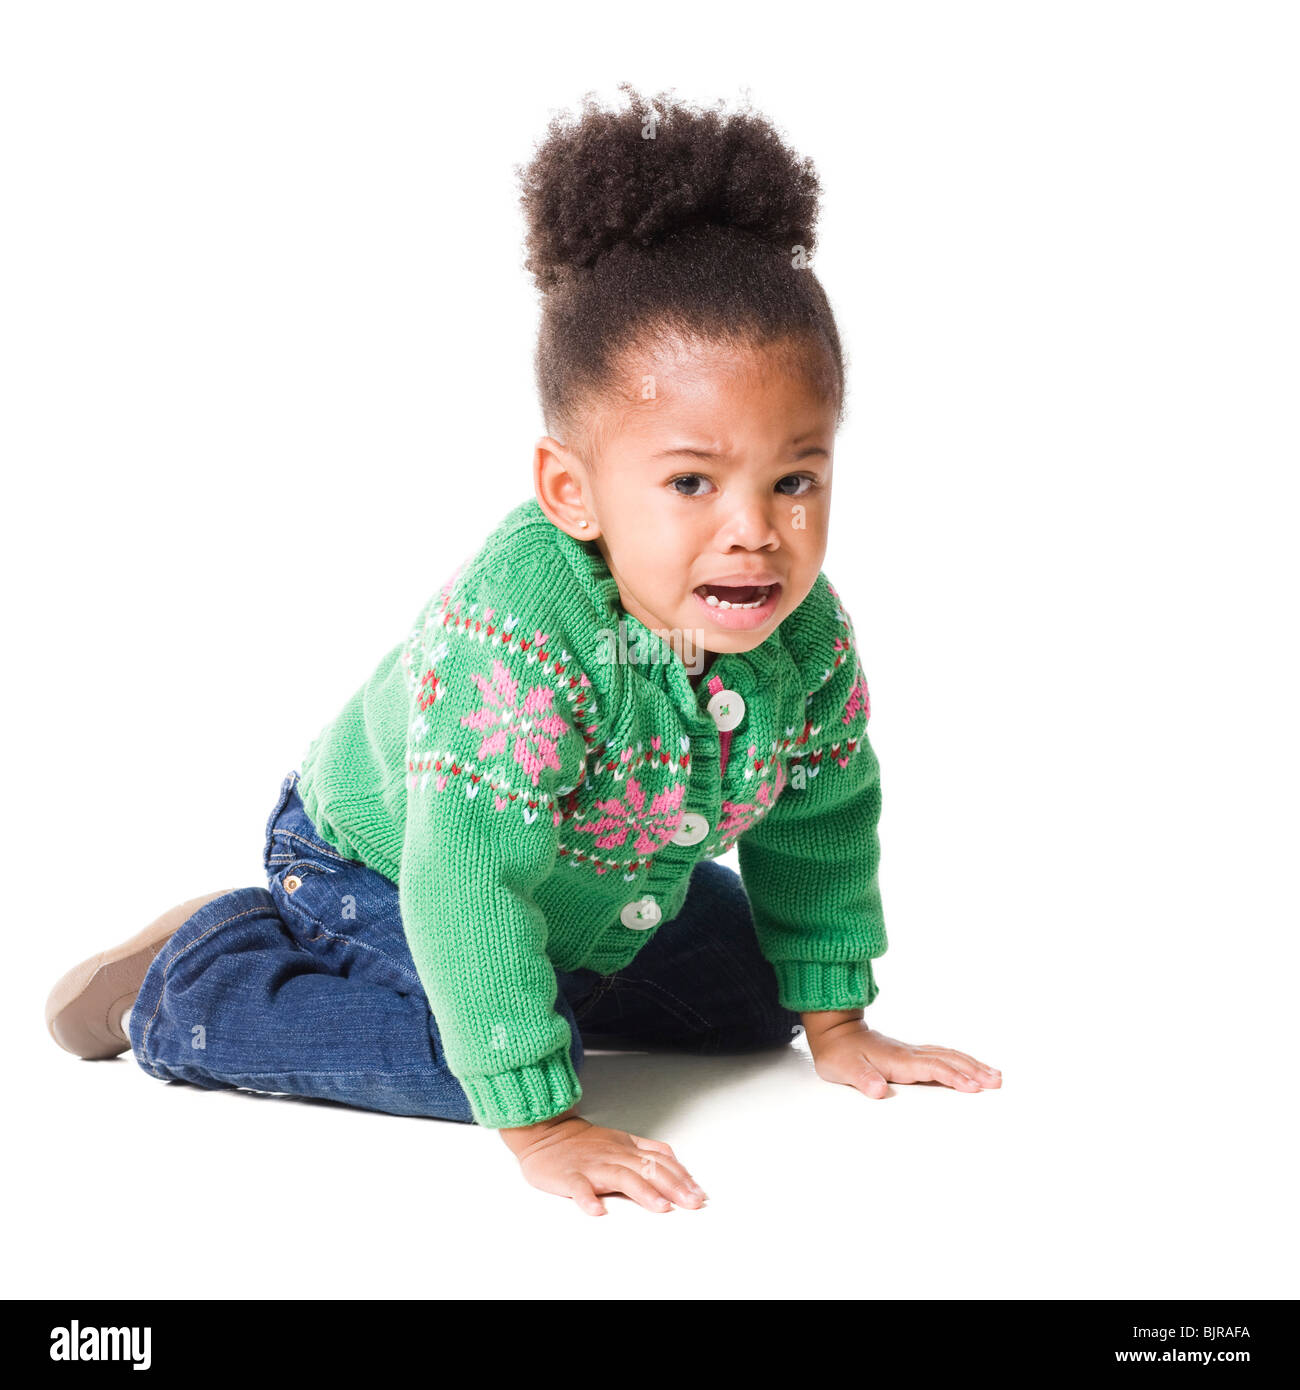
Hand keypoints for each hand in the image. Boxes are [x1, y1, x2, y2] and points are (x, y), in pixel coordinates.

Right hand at [501, 1112, 708, 1215]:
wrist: (546, 1133)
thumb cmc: (585, 1142)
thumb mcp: (621, 1141)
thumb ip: (648, 1150)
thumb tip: (677, 1163)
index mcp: (627, 1149)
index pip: (660, 1161)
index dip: (681, 1177)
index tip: (699, 1193)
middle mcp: (614, 1156)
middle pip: (648, 1168)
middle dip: (673, 1186)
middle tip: (692, 1203)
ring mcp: (592, 1166)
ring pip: (621, 1176)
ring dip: (643, 1192)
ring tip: (660, 1207)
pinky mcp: (569, 1176)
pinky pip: (579, 1187)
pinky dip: (588, 1199)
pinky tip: (597, 1211)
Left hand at [805, 1019, 1001, 1098]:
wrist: (835, 1031)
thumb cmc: (840, 1054)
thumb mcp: (844, 1069)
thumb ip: (863, 1079)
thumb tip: (879, 1090)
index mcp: (899, 1060)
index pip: (933, 1068)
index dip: (954, 1077)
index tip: (974, 1086)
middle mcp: (910, 1054)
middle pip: (948, 1059)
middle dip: (974, 1070)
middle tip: (998, 1082)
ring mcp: (912, 1052)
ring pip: (949, 1055)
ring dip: (973, 1064)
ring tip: (995, 1075)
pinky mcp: (912, 1054)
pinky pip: (943, 1055)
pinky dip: (961, 1060)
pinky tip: (971, 1066)